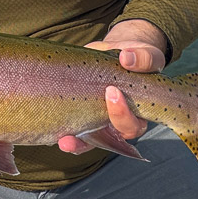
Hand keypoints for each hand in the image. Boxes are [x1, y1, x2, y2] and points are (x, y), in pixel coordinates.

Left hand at [58, 19, 167, 154]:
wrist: (120, 55)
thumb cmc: (136, 60)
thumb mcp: (146, 55)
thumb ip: (144, 58)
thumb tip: (126, 57)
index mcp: (137, 115)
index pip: (133, 125)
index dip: (122, 114)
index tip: (112, 91)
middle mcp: (118, 123)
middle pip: (110, 137)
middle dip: (97, 131)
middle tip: (86, 112)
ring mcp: (98, 120)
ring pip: (89, 141)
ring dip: (77, 143)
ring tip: (64, 141)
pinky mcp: (80, 112)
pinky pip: (72, 129)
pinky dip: (62, 131)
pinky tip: (52, 129)